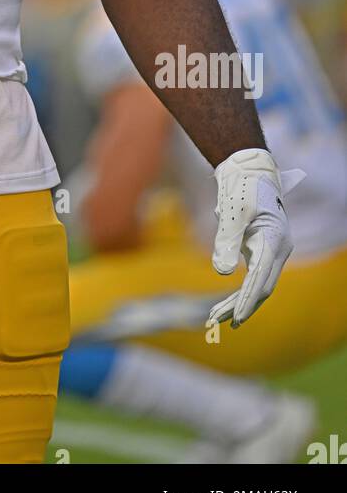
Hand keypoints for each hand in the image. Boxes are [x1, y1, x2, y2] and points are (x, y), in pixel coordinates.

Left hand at [206, 147, 304, 329]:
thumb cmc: (241, 188)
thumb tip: (223, 273)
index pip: (262, 277)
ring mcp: (273, 252)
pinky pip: (253, 278)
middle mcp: (279, 249)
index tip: (235, 318)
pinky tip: (223, 305)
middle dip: (240, 306)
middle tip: (215, 321)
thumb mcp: (231, 211)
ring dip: (237, 302)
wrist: (248, 172)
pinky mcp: (263, 252)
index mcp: (275, 239)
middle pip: (262, 287)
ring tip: (214, 318)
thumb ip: (227, 239)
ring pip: (258, 286)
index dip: (248, 299)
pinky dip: (239, 291)